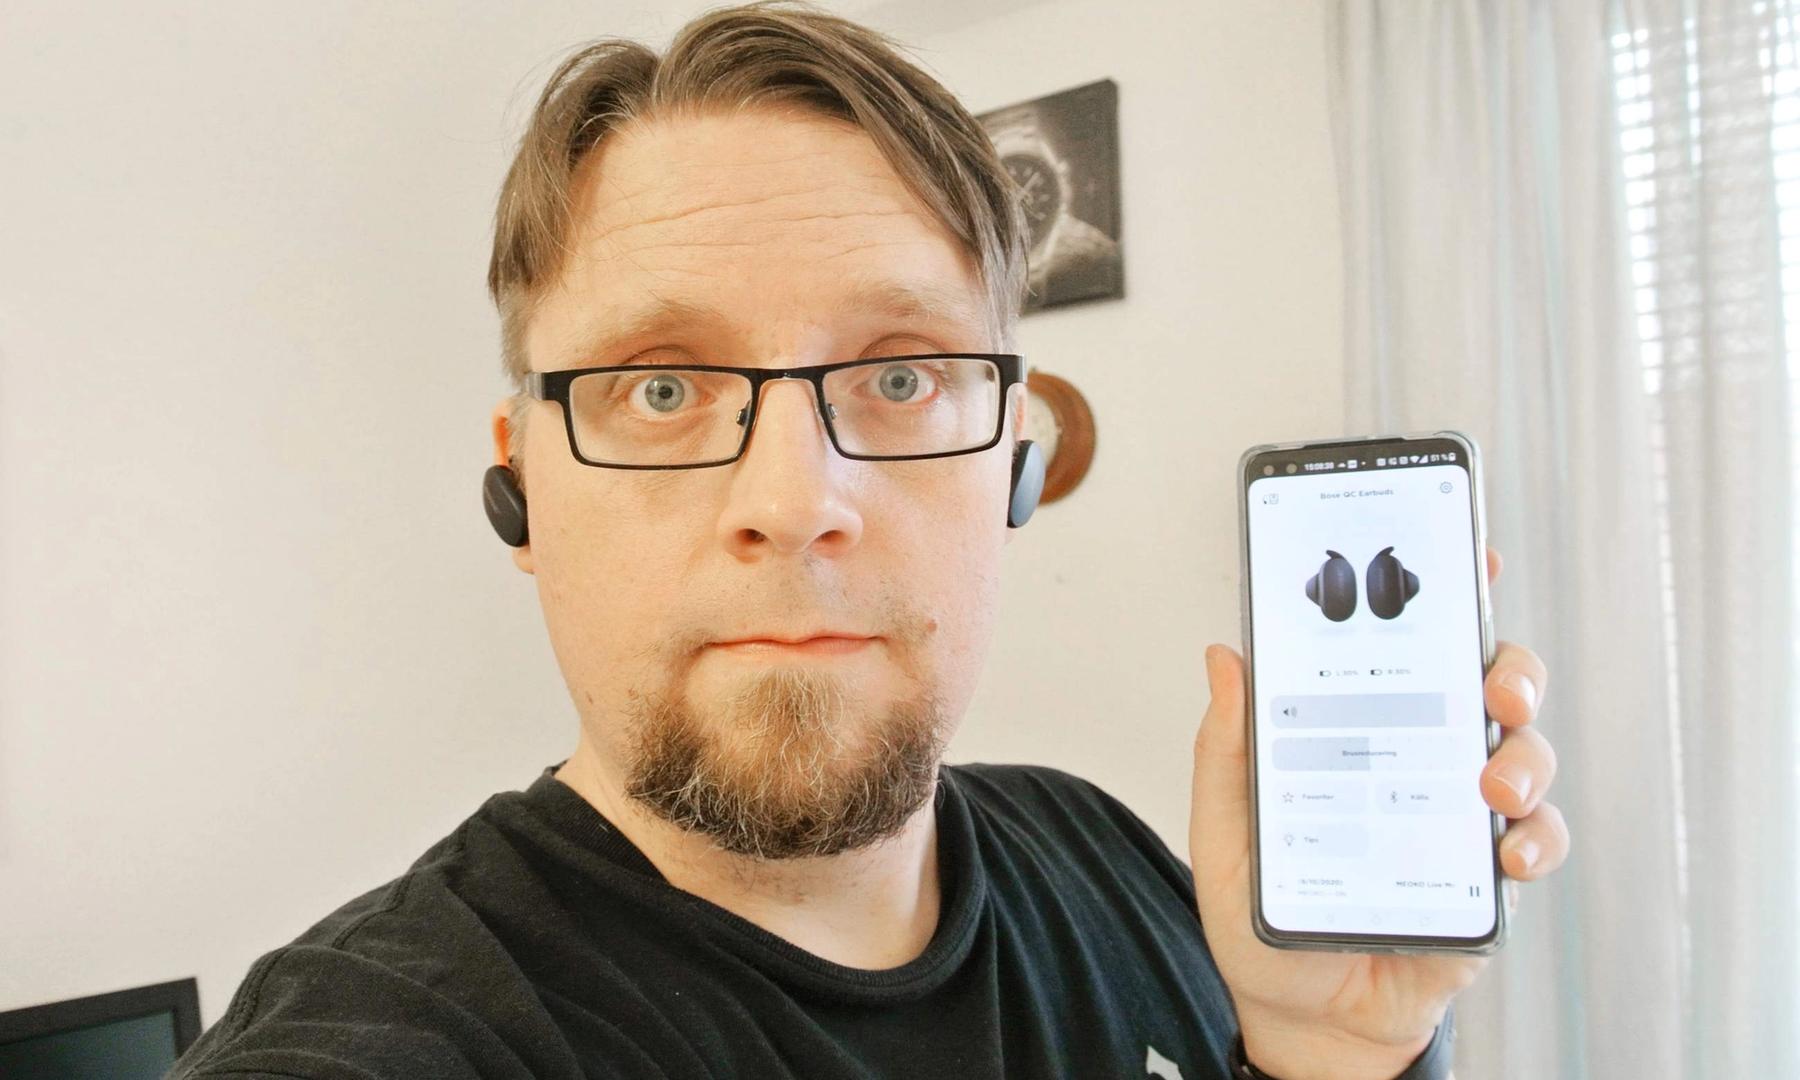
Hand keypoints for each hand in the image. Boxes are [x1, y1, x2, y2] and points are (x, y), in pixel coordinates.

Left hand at [1189, 547, 1569, 1079]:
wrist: (1296, 1012)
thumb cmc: (1267, 909)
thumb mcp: (1227, 826)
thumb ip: (1228, 748)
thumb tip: (1225, 655)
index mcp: (1370, 729)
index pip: (1415, 648)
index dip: (1448, 593)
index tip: (1465, 550)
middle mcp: (1429, 759)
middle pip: (1492, 688)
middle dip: (1508, 669)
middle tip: (1492, 684)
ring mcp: (1466, 818)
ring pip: (1526, 758)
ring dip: (1523, 759)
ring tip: (1490, 785)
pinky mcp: (1488, 880)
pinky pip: (1535, 845)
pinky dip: (1532, 842)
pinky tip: (1504, 853)